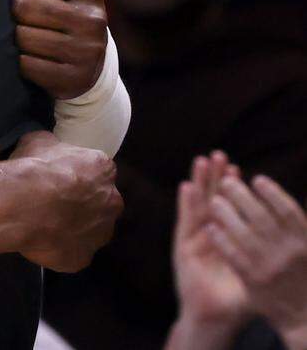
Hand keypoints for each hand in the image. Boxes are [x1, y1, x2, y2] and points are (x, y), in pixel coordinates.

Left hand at [3, 0, 107, 98]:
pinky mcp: (75, 78)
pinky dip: (22, 62)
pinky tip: (34, 58)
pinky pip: (28, 66)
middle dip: (16, 12)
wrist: (88, 58)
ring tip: (29, 36)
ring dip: (17, 38)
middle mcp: (94, 18)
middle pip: (24, 7)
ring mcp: (87, 50)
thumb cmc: (59, 5)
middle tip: (25, 18)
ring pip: (24, 38)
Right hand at [9, 131, 121, 271]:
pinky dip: (60, 247)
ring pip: (90, 230)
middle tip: (54, 201)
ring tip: (45, 223)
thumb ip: (54, 147)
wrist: (21, 205)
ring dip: (74, 227)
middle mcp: (111, 202)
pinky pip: (72, 252)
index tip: (60, 177)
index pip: (97, 171)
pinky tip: (41, 239)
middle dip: (82, 203)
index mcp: (103, 169)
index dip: (78, 174)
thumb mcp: (39, 140)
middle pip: (100, 202)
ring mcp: (100, 233)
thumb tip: (51, 151)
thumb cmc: (34, 168)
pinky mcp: (84, 258)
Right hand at [173, 153, 250, 329]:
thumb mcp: (256, 274)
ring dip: (199, 182)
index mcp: (226, 238)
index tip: (239, 167)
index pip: (231, 207)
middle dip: (216, 177)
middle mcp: (208, 234)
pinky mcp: (184, 246)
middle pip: (213, 199)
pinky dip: (186, 203)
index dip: (232, 187)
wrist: (213, 316)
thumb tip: (287, 243)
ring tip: (201, 161)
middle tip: (219, 155)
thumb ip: (264, 257)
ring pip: (199, 205)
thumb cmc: (236, 299)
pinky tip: (187, 186)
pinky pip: (186, 221)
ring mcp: (195, 239)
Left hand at [207, 171, 306, 344]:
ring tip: (213, 199)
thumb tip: (287, 196)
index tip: (257, 178)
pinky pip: (233, 256)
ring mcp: (271, 267)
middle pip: (262, 217)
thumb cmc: (303, 274)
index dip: (273, 193)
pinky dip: (221, 240)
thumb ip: (296, 226)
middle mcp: (289, 253)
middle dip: (242, 196)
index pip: (289, 211)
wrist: (303, 315)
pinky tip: (210, 227)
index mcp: (305, 242)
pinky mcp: (253, 281)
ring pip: (244, 234)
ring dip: (227, 214)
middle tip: (226, 181)